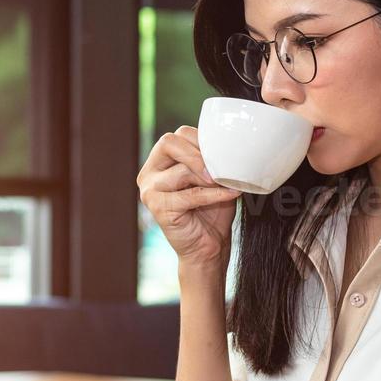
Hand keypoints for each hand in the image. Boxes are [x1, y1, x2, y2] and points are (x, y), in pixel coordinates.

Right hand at [137, 126, 240, 269]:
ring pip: (181, 171)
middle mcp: (149, 173)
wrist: (208, 245)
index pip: (177, 135)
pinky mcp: (158, 208)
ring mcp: (150, 191)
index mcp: (159, 161)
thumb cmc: (212, 210)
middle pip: (169, 143)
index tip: (222, 154)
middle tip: (220, 169)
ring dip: (209, 177)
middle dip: (199, 154)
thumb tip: (229, 145)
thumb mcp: (213, 178)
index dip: (201, 141)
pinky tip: (231, 194)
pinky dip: (214, 194)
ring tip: (226, 184)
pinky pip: (190, 194)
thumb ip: (212, 160)